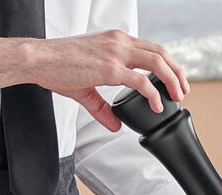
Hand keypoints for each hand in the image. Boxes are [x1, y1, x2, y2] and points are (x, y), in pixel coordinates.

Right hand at [27, 30, 189, 129]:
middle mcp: (119, 43)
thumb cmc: (58, 67)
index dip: (168, 64)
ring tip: (177, 97)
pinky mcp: (110, 69)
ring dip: (172, 81)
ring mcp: (115, 54)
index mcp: (116, 41)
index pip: (151, 48)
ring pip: (157, 63)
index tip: (175, 81)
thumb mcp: (86, 87)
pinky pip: (141, 81)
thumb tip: (115, 125)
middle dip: (177, 73)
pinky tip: (157, 106)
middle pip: (161, 53)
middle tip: (184, 91)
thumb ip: (104, 108)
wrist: (38, 60)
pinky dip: (153, 95)